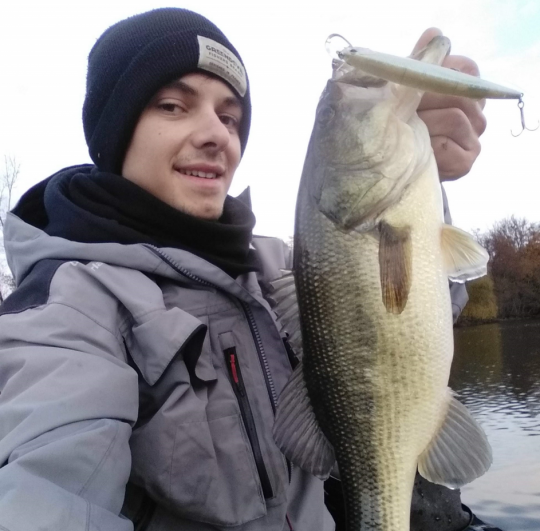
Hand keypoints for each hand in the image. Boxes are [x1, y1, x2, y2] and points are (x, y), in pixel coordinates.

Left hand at [413, 28, 486, 180]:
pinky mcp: (466, 161)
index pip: (465, 68)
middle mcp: (475, 110)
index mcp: (466, 87)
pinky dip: (429, 147)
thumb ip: (419, 61)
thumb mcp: (404, 89)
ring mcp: (474, 136)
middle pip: (460, 93)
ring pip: (455, 117)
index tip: (413, 84)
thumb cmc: (398, 122)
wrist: (393, 163)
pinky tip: (418, 150)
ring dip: (424, 125)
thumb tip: (434, 34)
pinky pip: (449, 145)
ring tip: (407, 132)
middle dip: (426, 100)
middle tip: (405, 110)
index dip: (438, 74)